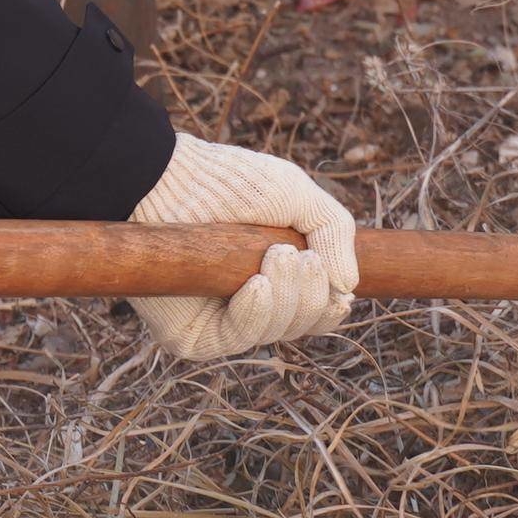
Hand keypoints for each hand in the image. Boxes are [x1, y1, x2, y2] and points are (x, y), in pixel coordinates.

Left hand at [127, 135, 357, 361]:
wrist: (169, 179)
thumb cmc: (229, 181)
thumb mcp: (298, 195)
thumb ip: (334, 233)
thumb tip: (348, 288)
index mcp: (276, 279)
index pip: (316, 313)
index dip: (331, 307)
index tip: (341, 290)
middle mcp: (248, 306)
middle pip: (302, 324)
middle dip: (311, 294)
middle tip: (300, 258)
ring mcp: (219, 322)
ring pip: (276, 332)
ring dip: (287, 296)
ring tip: (276, 257)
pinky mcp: (189, 335)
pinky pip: (236, 339)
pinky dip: (255, 313)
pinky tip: (258, 285)